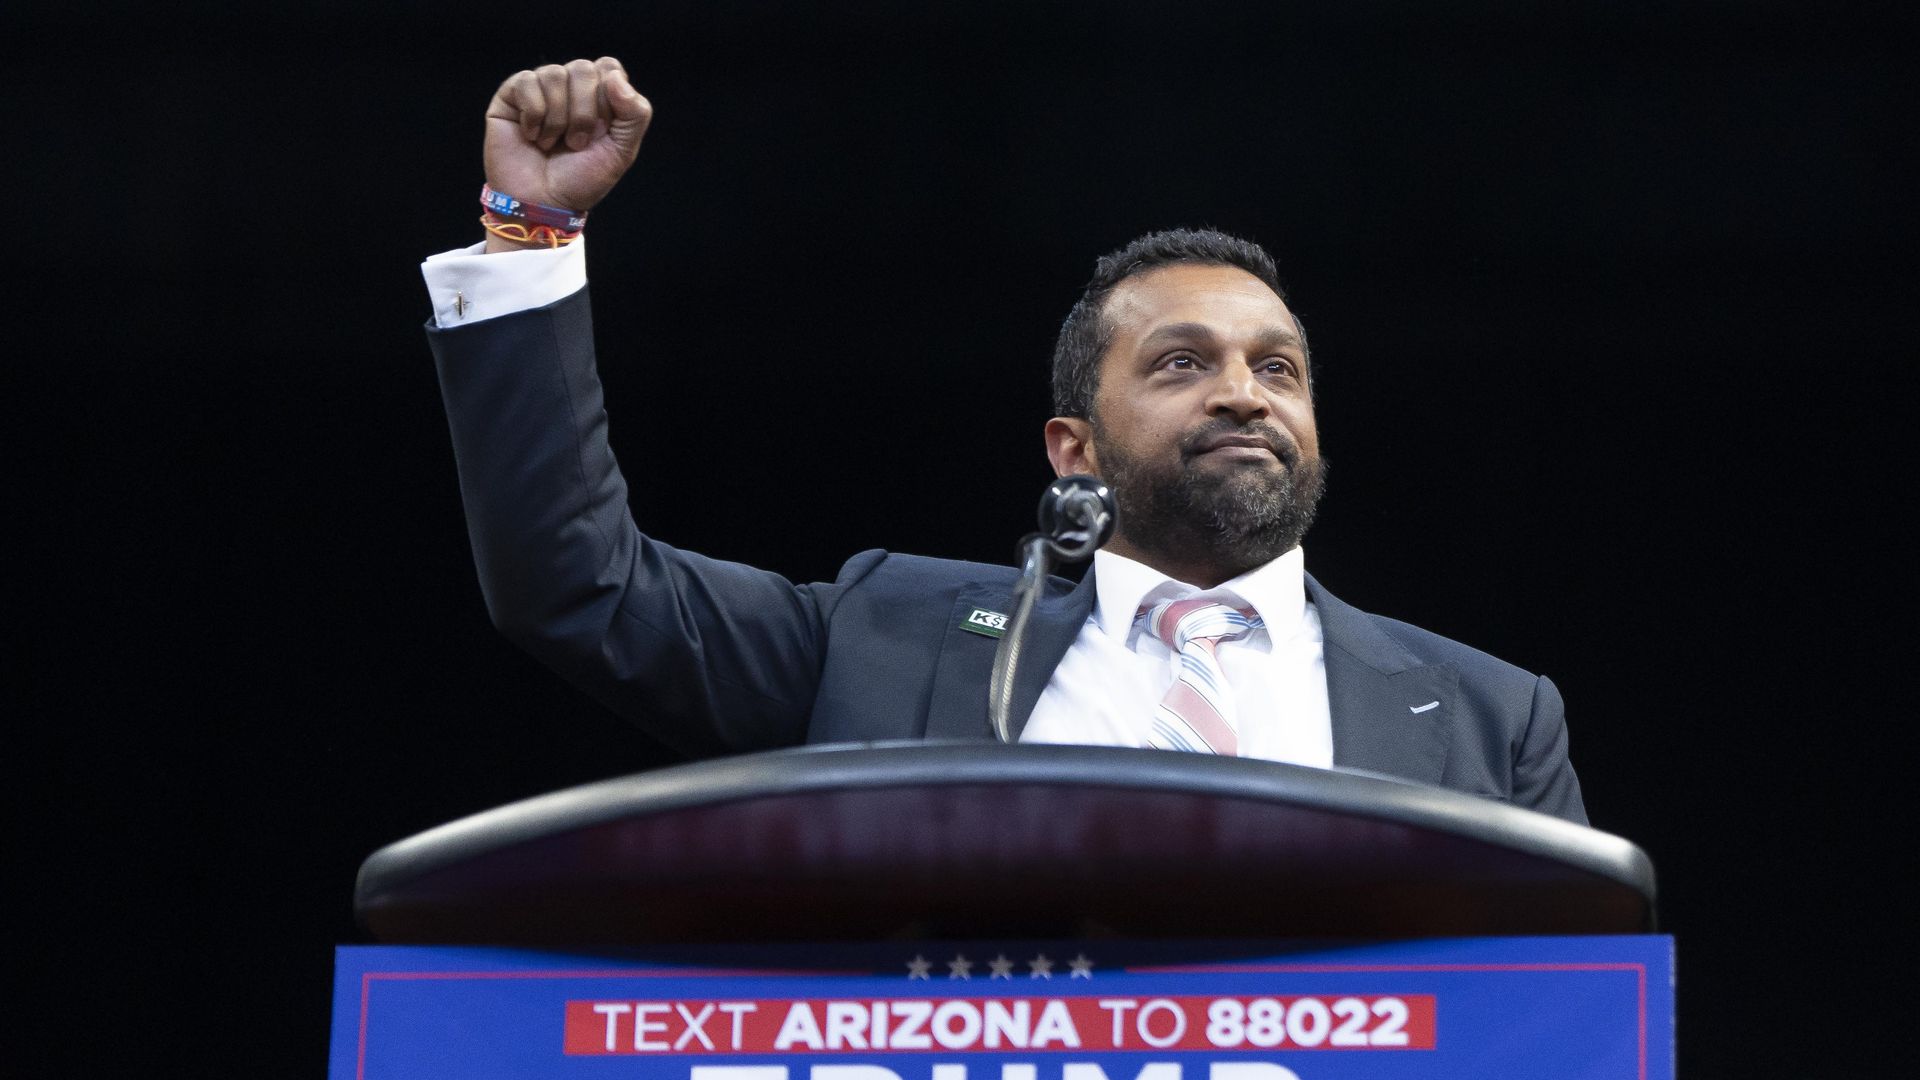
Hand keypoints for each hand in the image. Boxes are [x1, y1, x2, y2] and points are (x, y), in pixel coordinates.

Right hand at [483, 58, 651, 239]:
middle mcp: (568, 87)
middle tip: (575, 144)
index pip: (608, 67)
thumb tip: (616, 77)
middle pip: (582, 69)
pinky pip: (526, 82)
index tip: (601, 131)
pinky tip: (532, 136)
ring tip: (552, 144)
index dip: (607, 99)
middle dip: (583, 113)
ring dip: (557, 119)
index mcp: (597, 95)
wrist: (544, 204)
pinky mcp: (510, 95)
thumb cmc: (581, 180)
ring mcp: (539, 88)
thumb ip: (635, 114)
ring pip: (554, 73)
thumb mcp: (622, 151)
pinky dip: (534, 115)